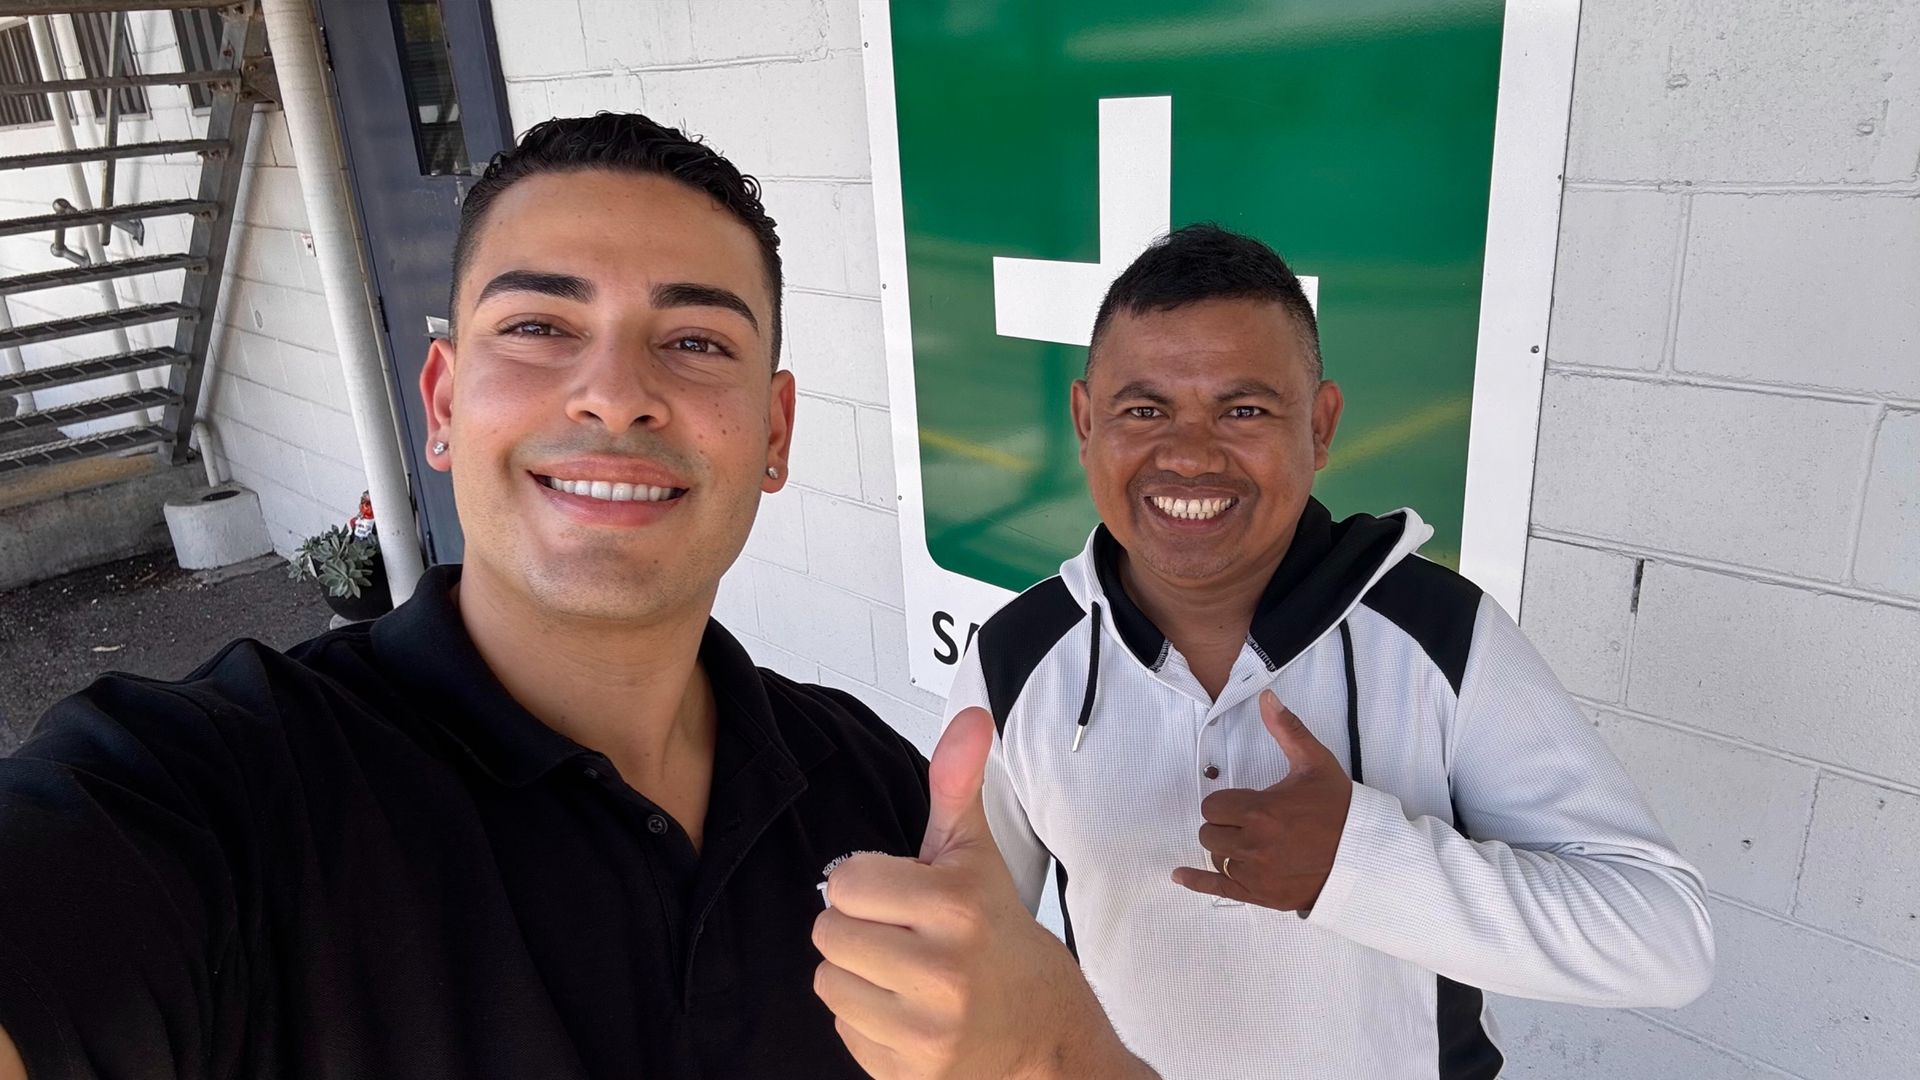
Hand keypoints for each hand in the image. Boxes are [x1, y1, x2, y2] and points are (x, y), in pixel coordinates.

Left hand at [813, 707, 1153, 1079]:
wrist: (1047, 1039)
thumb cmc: (1003, 942)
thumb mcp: (978, 859)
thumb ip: (958, 786)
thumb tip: (971, 716)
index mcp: (956, 907)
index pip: (845, 881)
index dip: (870, 885)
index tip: (905, 897)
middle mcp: (941, 971)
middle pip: (828, 933)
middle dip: (860, 931)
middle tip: (904, 938)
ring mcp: (926, 1030)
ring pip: (829, 983)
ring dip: (858, 978)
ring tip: (906, 976)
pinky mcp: (911, 1073)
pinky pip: (845, 1030)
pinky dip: (869, 1023)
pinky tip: (909, 1015)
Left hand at [1173, 690, 1353, 912]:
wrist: (1365, 855)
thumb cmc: (1340, 809)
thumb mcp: (1316, 763)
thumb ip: (1287, 729)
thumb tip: (1267, 697)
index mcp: (1261, 811)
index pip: (1213, 806)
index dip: (1225, 803)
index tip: (1244, 803)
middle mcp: (1253, 844)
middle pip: (1210, 832)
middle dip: (1224, 825)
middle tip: (1249, 823)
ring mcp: (1256, 874)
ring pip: (1215, 858)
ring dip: (1226, 850)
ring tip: (1250, 844)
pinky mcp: (1262, 895)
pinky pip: (1218, 889)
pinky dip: (1197, 882)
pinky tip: (1180, 876)